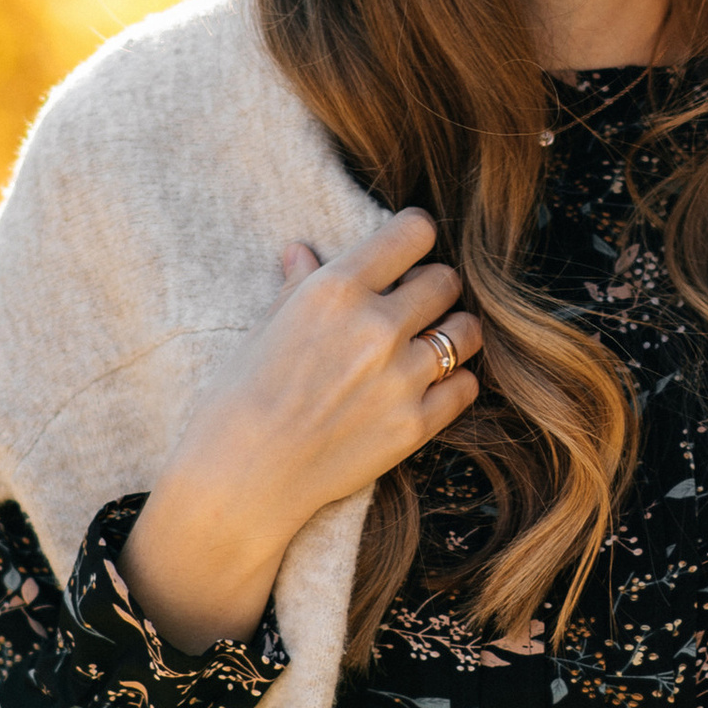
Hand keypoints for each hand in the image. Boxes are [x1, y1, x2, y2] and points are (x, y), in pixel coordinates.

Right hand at [118, 211, 480, 653]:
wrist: (242, 475)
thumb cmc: (240, 397)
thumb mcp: (264, 328)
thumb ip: (298, 285)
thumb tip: (302, 250)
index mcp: (335, 290)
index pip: (413, 232)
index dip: (415, 237)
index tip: (409, 252)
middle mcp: (376, 326)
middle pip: (446, 280)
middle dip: (433, 288)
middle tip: (415, 307)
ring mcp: (401, 377)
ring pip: (467, 332)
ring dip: (453, 333)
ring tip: (430, 345)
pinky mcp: (416, 424)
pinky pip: (466, 387)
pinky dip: (453, 385)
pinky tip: (427, 389)